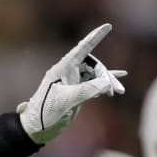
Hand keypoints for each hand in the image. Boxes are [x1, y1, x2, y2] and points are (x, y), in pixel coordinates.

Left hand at [18, 23, 126, 143]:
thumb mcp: (66, 101)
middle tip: (113, 90)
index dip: (95, 37)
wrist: (36, 129)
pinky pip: (95, 84)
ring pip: (96, 76)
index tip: (108, 26)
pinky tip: (119, 82)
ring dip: (108, 82)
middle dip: (106, 74)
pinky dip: (106, 84)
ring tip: (118, 92)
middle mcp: (68, 72)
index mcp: (63, 69)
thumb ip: (86, 90)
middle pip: (94, 65)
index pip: (82, 48)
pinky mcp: (77, 92)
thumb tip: (107, 83)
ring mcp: (74, 82)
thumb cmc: (44, 113)